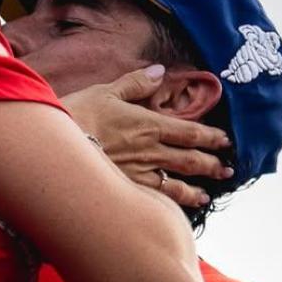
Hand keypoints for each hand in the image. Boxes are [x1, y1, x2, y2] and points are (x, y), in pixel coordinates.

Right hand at [61, 65, 231, 207]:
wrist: (55, 147)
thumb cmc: (78, 114)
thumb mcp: (106, 91)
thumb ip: (136, 82)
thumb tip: (160, 71)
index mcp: (148, 124)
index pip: (190, 131)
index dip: (211, 137)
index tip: (225, 141)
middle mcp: (149, 151)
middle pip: (190, 160)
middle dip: (211, 164)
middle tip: (227, 169)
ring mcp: (138, 174)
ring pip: (176, 184)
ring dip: (195, 190)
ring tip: (207, 194)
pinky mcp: (124, 190)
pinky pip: (154, 199)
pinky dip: (169, 204)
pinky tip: (173, 210)